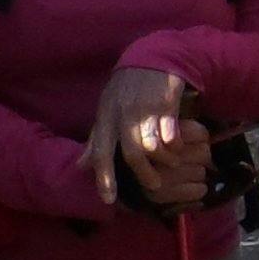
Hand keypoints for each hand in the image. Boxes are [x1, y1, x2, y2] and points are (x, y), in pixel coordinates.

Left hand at [84, 64, 209, 210]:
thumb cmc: (125, 90)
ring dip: (164, 160)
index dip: (104, 178)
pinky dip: (176, 145)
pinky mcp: (167, 105)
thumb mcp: (106, 111)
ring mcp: (146, 110)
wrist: (151, 60)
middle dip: (144, 175)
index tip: (109, 200)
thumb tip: (80, 166)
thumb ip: (96, 139)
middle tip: (154, 185)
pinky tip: (178, 145)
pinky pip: (172, 135)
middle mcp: (124, 115)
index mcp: (106, 118)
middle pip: (132, 154)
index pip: (101, 152)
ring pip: (153, 147)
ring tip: (171, 164)